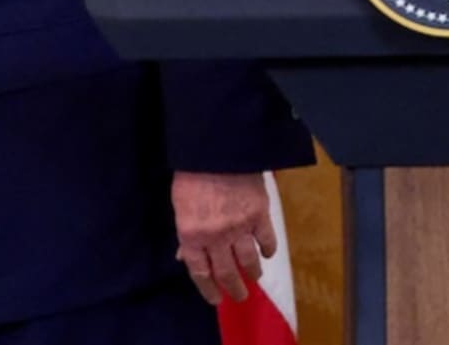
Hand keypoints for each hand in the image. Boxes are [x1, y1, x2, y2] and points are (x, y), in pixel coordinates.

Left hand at [171, 171, 277, 305]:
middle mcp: (216, 237)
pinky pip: (267, 242)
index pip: (199, 271)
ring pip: (250, 262)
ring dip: (253, 273)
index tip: (215, 299)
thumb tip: (185, 255)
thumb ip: (185, 232)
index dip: (207, 289)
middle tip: (239, 296)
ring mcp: (240, 228)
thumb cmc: (190, 174)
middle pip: (227, 272)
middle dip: (234, 289)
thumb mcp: (179, 204)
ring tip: (254, 278)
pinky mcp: (260, 216)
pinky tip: (267, 252)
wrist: (216, 149)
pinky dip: (268, 250)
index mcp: (191, 234)